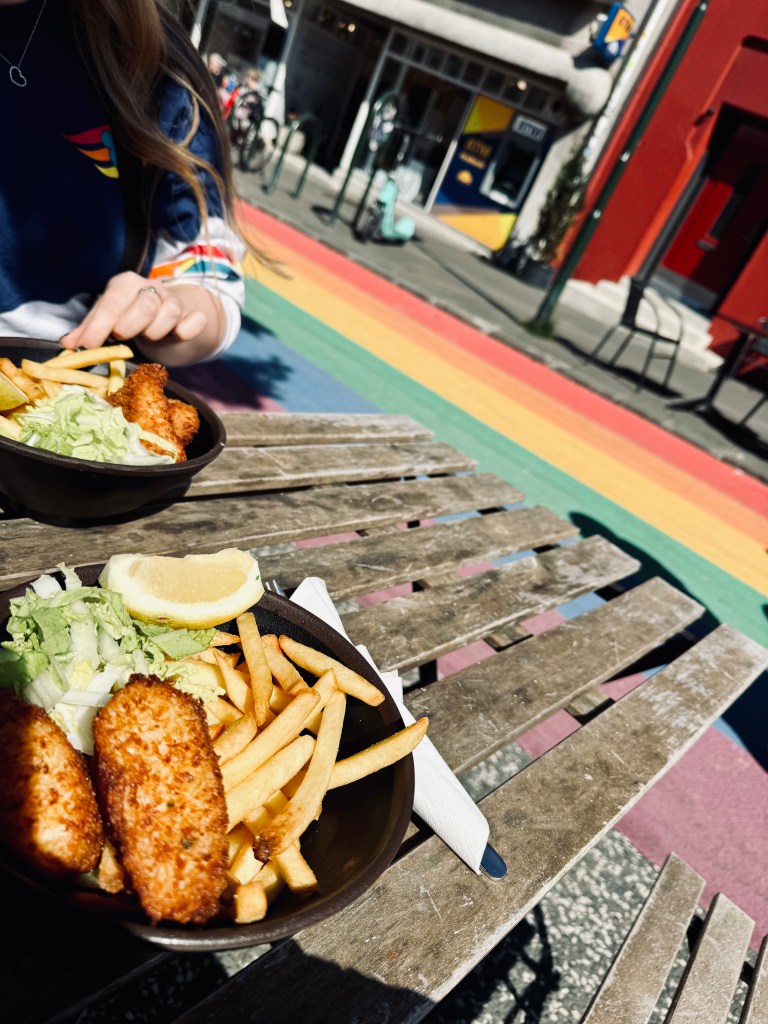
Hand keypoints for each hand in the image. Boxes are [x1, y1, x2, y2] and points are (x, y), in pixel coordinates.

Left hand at [60, 272, 210, 350]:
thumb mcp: (108, 319)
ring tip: (148, 336)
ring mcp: (174, 300)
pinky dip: (186, 331)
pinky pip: (194, 322)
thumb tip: (68, 346)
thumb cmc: (130, 317)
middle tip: (123, 337)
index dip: (98, 327)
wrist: (167, 314)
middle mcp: (152, 287)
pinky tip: (176, 335)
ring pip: (169, 314)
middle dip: (130, 327)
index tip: (87, 347)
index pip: (111, 304)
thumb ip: (89, 331)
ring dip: (156, 332)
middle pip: (145, 306)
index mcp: (126, 284)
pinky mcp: (193, 314)